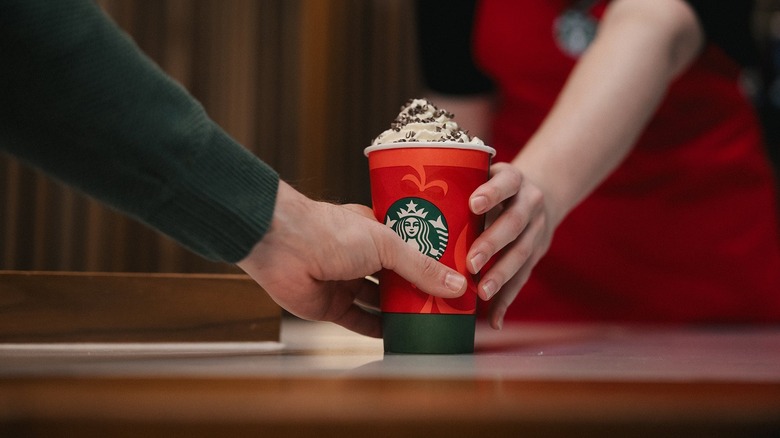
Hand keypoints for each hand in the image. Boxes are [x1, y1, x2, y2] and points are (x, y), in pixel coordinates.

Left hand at [236, 181, 466, 337]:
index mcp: (374, 232)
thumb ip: (420, 267)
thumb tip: (457, 284)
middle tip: (448, 306)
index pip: (409, 249)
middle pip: (396, 278)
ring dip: (400, 312)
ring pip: (379, 301)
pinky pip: (358, 321)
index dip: (430, 262)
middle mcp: (360, 257)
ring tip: (430, 324)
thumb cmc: (329, 231)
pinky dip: (377, 330)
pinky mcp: (330, 306)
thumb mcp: (385, 245)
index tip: (456, 276)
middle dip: (419, 291)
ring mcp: (345, 282)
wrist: (280, 246)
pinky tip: (398, 338)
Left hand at [466, 163, 553, 329]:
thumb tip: (398, 206)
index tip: (473, 205)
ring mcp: (536, 230)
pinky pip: (522, 280)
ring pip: (522, 254)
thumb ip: (454, 190)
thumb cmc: (490, 187)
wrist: (535, 196)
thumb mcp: (481, 176)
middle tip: (471, 262)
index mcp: (513, 179)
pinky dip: (506, 301)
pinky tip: (494, 320)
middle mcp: (530, 204)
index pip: (506, 183)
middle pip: (514, 223)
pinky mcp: (535, 256)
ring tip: (482, 293)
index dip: (492, 194)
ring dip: (501, 276)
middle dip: (492, 243)